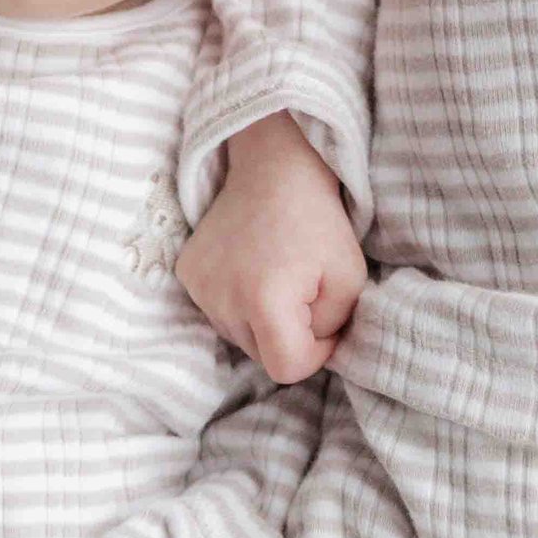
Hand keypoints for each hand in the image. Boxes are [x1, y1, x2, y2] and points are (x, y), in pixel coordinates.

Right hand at [177, 112, 366, 383]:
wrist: (274, 169)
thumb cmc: (319, 221)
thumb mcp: (350, 279)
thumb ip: (334, 328)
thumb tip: (313, 350)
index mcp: (264, 302)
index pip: (287, 369)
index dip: (315, 353)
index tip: (325, 320)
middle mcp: (222, 301)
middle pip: (261, 356)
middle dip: (289, 336)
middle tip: (304, 291)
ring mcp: (199, 288)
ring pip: (240, 337)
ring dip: (263, 321)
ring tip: (277, 276)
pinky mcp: (187, 275)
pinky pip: (220, 312)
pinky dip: (239, 303)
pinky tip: (252, 269)